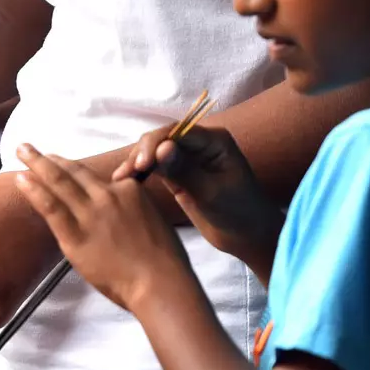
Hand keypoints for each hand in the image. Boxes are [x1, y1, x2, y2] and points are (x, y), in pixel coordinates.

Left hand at [15, 144, 191, 312]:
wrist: (160, 283)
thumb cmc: (164, 260)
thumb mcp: (153, 219)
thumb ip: (132, 208)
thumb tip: (119, 210)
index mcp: (128, 190)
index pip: (95, 178)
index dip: (74, 170)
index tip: (60, 165)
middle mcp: (107, 196)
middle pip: (73, 171)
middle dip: (49, 158)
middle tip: (30, 148)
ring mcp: (90, 214)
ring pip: (58, 181)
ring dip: (37, 162)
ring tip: (22, 150)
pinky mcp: (75, 235)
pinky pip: (50, 206)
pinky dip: (34, 190)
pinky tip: (22, 180)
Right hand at [117, 123, 281, 267]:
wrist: (249, 237)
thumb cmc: (239, 214)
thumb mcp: (212, 193)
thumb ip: (185, 170)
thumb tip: (161, 148)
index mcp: (214, 140)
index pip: (177, 131)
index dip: (154, 144)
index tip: (140, 165)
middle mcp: (199, 143)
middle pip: (162, 138)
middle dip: (142, 152)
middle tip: (125, 175)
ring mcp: (188, 157)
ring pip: (155, 151)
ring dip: (137, 162)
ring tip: (120, 179)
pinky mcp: (179, 173)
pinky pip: (156, 166)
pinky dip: (141, 172)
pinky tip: (126, 181)